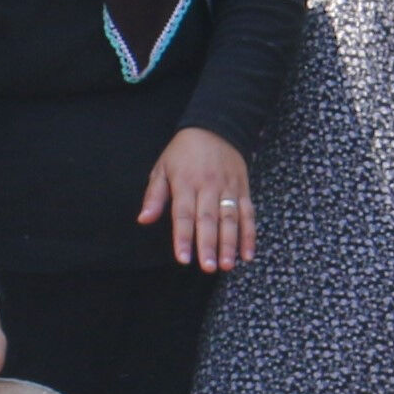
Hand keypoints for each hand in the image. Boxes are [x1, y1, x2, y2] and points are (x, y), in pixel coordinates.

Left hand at [139, 126, 257, 273]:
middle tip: (208, 267)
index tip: (183, 258)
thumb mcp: (162, 167)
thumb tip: (144, 219)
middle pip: (209, 219)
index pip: (183, 214)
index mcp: (186, 182)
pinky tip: (248, 254)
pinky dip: (250, 235)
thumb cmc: (184, 152)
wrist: (216, 127)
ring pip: (230, 219)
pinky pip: (248, 214)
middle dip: (209, 245)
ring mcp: (228, 188)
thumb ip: (154, 195)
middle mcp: (209, 186)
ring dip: (230, 243)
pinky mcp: (243, 189)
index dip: (183, 237)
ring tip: (228, 265)